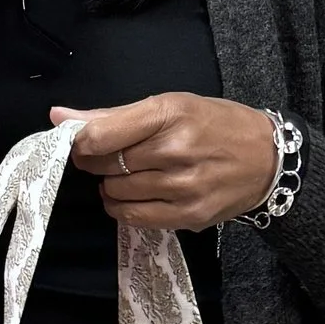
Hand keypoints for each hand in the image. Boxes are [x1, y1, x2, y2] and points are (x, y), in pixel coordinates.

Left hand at [54, 94, 277, 231]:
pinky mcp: (188, 215)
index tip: (83, 143)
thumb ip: (113, 115)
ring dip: (111, 186)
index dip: (81, 142)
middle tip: (107, 159)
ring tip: (127, 176)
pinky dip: (123, 208)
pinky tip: (134, 196)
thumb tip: (57, 115)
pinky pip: (134, 217)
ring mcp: (183, 186)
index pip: (101, 135)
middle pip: (106, 165)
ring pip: (116, 193)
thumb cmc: (215, 125)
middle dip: (96, 163)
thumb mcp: (170, 106)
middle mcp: (176, 150)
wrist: (267, 160)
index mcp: (170, 113)